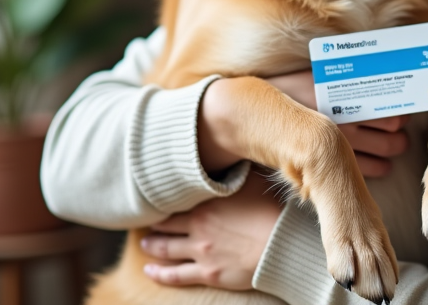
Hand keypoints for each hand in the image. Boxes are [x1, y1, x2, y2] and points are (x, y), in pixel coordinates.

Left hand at [141, 171, 281, 288]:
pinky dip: (159, 273)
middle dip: (154, 223)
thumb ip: (237, 170)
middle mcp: (198, 225)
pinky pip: (175, 275)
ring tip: (145, 243)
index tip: (158, 197)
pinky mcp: (208, 273)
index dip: (165, 200)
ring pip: (166, 249)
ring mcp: (200, 251)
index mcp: (206, 202)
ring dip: (152, 246)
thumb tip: (231, 152)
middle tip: (147, 222)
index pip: (176, 200)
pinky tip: (149, 270)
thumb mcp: (254, 180)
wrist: (282, 244)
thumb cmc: (272, 210)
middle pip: (166, 224)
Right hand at [266, 70, 409, 176]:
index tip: (406, 107)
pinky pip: (368, 169)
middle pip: (394, 127)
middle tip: (401, 126)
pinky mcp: (334, 161)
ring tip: (394, 144)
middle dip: (402, 129)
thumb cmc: (294, 88)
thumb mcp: (321, 74)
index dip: (403, 108)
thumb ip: (348, 74)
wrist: (261, 113)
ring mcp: (342, 142)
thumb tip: (379, 67)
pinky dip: (380, 167)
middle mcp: (350, 117)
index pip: (391, 104)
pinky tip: (381, 163)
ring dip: (395, 147)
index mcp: (349, 93)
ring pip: (387, 148)